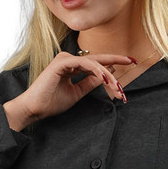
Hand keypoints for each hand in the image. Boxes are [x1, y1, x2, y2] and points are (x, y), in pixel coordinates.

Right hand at [7, 51, 133, 122]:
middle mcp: (68, 59)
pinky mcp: (61, 62)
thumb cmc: (51, 102)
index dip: (112, 62)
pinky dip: (97, 71)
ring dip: (108, 74)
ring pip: (93, 63)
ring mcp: (65, 59)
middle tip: (132, 61)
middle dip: (116, 61)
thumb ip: (90, 83)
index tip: (129, 63)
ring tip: (117, 86)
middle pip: (97, 59)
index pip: (95, 62)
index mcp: (71, 66)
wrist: (35, 109)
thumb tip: (106, 75)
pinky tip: (106, 78)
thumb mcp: (77, 93)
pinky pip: (85, 64)